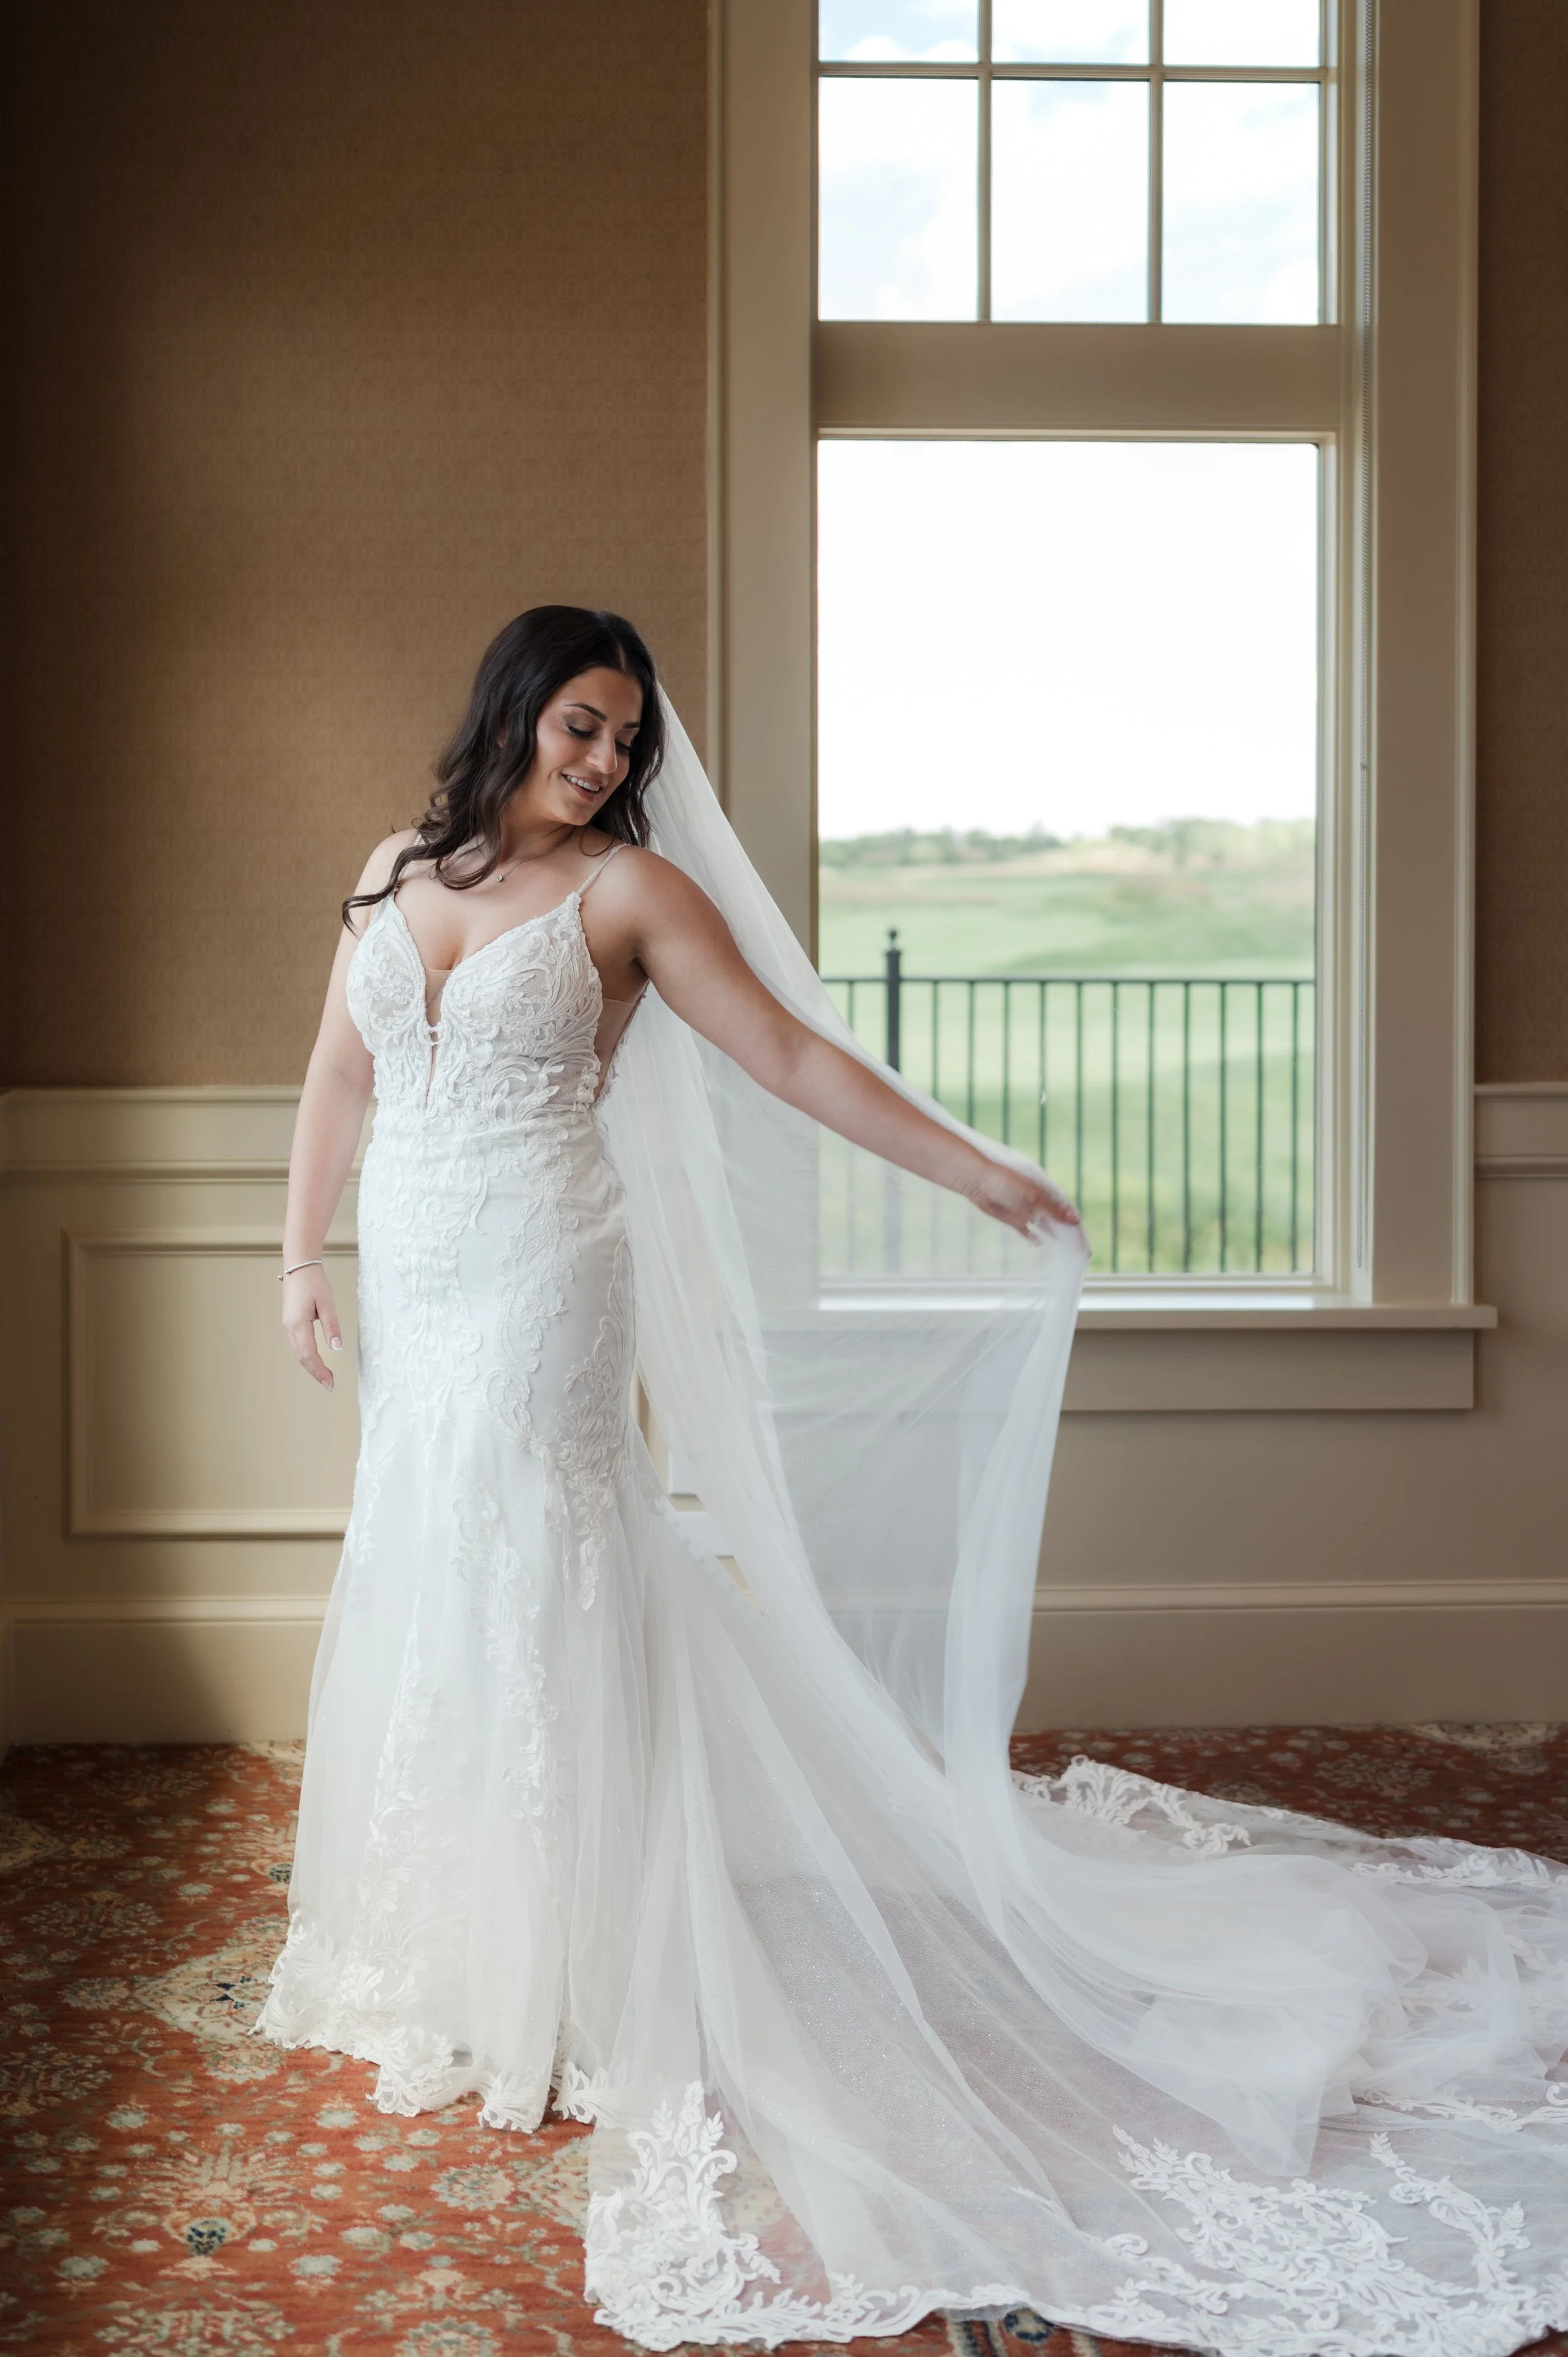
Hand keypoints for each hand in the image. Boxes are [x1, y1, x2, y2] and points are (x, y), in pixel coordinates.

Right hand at [283, 1267, 344, 1388]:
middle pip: (302, 1357)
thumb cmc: (314, 1281)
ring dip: (310, 1365)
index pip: (310, 1355)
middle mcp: (289, 1327)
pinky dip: (306, 1355)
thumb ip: (332, 1326)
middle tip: (329, 1384)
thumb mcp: (327, 1303)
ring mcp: (288, 1324)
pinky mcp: (290, 1321)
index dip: (320, 1370)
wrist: (298, 1265)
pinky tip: (315, 1359)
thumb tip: (337, 1348)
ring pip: (298, 1352)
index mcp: (298, 1324)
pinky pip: (297, 1344)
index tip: (331, 1382)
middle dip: (315, 1372)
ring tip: (324, 1376)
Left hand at [961, 1156, 1081, 1239]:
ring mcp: (1024, 1207)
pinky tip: (1040, 1244)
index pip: (1066, 1209)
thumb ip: (1052, 1208)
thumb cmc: (1006, 1179)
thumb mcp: (1032, 1194)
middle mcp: (1037, 1198)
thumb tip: (1075, 1219)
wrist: (975, 1176)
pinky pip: (1024, 1228)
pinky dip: (1032, 1236)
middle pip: (1056, 1217)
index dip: (1075, 1224)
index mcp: (1046, 1188)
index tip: (1083, 1242)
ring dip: (1053, 1234)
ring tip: (1064, 1250)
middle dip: (1067, 1232)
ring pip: (1042, 1224)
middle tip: (1077, 1251)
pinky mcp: (1010, 1216)